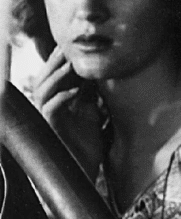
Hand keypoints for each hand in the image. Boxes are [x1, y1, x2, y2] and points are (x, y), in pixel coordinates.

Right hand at [30, 47, 104, 177]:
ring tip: (72, 66)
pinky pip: (50, 109)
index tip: (77, 48)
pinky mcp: (51, 129)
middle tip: (70, 49)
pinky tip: (74, 92)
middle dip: (55, 62)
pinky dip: (61, 98)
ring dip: (58, 77)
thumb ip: (92, 96)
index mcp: (58, 102)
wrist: (84, 171)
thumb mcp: (93, 114)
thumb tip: (99, 74)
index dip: (62, 61)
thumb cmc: (88, 145)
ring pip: (43, 90)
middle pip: (45, 78)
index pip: (55, 76)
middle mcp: (49, 107)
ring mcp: (47, 118)